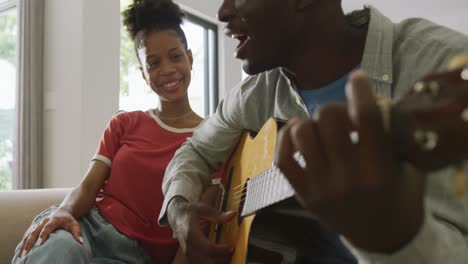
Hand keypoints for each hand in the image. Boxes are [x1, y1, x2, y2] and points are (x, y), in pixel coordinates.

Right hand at [19, 207, 82, 256]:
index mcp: (53, 220)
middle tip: (26, 253)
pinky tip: (21, 250)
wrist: (63, 212)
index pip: (47, 227)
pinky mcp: (35, 226)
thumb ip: (77, 233)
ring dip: (24, 243)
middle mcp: (44, 221)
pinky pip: (27, 234)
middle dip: (30, 242)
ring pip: (29, 233)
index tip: (39, 244)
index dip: (43, 235)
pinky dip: (23, 241)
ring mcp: (38, 223)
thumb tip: (81, 242)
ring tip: (21, 254)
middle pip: (35, 231)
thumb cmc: (69, 220)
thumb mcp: (75, 225)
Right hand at [168, 186, 235, 263]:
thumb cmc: (189, 211)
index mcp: (191, 234)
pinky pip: (199, 263)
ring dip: (215, 262)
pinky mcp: (189, 255)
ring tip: (226, 256)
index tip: (231, 247)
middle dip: (219, 260)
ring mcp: (187, 252)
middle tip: (230, 253)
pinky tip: (219, 259)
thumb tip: (232, 214)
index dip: (220, 250)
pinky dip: (209, 262)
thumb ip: (217, 214)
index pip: (207, 248)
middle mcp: (188, 245)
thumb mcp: (202, 209)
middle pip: (205, 261)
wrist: (175, 216)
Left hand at [275, 70, 425, 252]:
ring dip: (310, 122)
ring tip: (320, 127)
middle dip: (335, 108)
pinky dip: (286, 138)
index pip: (365, 118)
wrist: (382, 237)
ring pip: (302, 134)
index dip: (360, 90)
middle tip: (341, 116)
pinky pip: (283, 158)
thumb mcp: (409, 165)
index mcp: (378, 169)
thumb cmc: (399, 195)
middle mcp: (347, 179)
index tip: (357, 78)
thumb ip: (393, 133)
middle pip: (329, 119)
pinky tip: (297, 131)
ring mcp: (321, 188)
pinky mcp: (304, 195)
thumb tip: (371, 97)